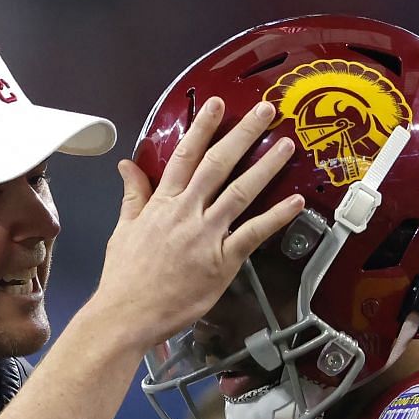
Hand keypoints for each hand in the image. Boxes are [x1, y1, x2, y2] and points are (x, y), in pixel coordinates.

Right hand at [90, 98, 306, 350]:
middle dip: (242, 134)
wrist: (128, 313)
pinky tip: (295, 201)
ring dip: (266, 166)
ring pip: (240, 192)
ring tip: (286, 145)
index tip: (217, 104)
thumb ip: (133, 195)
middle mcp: (187, 213)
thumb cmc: (125, 276)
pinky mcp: (223, 262)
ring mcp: (207, 236)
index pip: (184, 156)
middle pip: (218, 165)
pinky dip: (276, 217)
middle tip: (264, 111)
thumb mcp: (124, 229)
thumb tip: (127, 165)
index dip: (202, 128)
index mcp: (163, 204)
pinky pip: (254, 234)